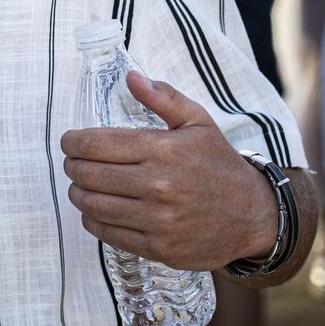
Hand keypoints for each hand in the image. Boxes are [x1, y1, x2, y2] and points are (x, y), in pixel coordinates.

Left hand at [60, 72, 276, 269]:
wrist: (255, 216)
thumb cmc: (220, 165)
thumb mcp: (198, 123)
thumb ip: (164, 98)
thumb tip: (131, 77)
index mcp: (163, 150)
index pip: (95, 144)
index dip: (72, 142)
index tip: (69, 142)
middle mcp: (158, 186)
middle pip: (87, 175)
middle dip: (73, 166)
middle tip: (74, 163)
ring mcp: (159, 220)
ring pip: (92, 205)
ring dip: (78, 193)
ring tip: (81, 185)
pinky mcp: (159, 248)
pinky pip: (107, 233)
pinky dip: (93, 219)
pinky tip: (97, 209)